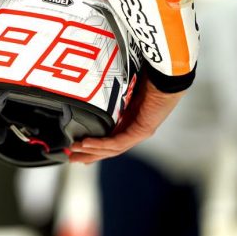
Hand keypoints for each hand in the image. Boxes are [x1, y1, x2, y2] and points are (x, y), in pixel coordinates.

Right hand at [69, 80, 184, 163]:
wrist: (166, 77)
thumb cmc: (148, 77)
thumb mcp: (124, 89)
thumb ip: (111, 94)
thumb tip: (93, 88)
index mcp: (130, 121)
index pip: (110, 140)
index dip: (94, 147)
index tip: (78, 150)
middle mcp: (135, 130)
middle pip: (109, 149)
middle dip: (89, 155)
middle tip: (71, 158)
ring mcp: (139, 132)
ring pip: (112, 149)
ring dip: (92, 151)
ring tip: (74, 152)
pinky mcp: (142, 131)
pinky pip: (118, 141)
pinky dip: (101, 144)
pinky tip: (87, 143)